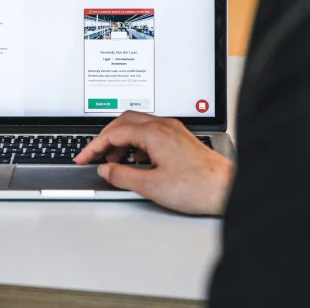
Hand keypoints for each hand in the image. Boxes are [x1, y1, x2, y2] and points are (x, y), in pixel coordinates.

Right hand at [74, 111, 234, 214]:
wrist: (226, 188)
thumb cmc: (197, 185)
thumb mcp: (150, 185)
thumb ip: (122, 176)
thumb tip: (106, 170)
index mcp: (154, 132)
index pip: (114, 133)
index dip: (95, 146)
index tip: (84, 157)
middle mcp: (164, 126)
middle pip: (124, 121)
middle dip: (106, 137)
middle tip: (94, 154)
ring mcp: (173, 131)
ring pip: (138, 125)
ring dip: (122, 140)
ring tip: (113, 160)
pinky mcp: (180, 139)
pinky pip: (151, 133)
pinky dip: (137, 143)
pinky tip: (136, 160)